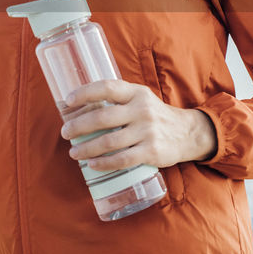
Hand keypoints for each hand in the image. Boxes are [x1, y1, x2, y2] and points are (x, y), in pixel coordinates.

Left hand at [59, 80, 216, 171]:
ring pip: (109, 142)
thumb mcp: (140, 99)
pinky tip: (92, 165)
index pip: (107, 88)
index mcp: (136, 93)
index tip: (68, 101)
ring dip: (86, 148)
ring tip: (74, 152)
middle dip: (79, 126)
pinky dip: (104, 163)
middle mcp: (142, 110)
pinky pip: (122, 159)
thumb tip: (80, 108)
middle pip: (103, 117)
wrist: (187, 133)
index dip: (85, 93)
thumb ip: (118, 100)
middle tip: (65, 133)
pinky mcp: (151, 151)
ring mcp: (147, 131)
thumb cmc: (154, 115)